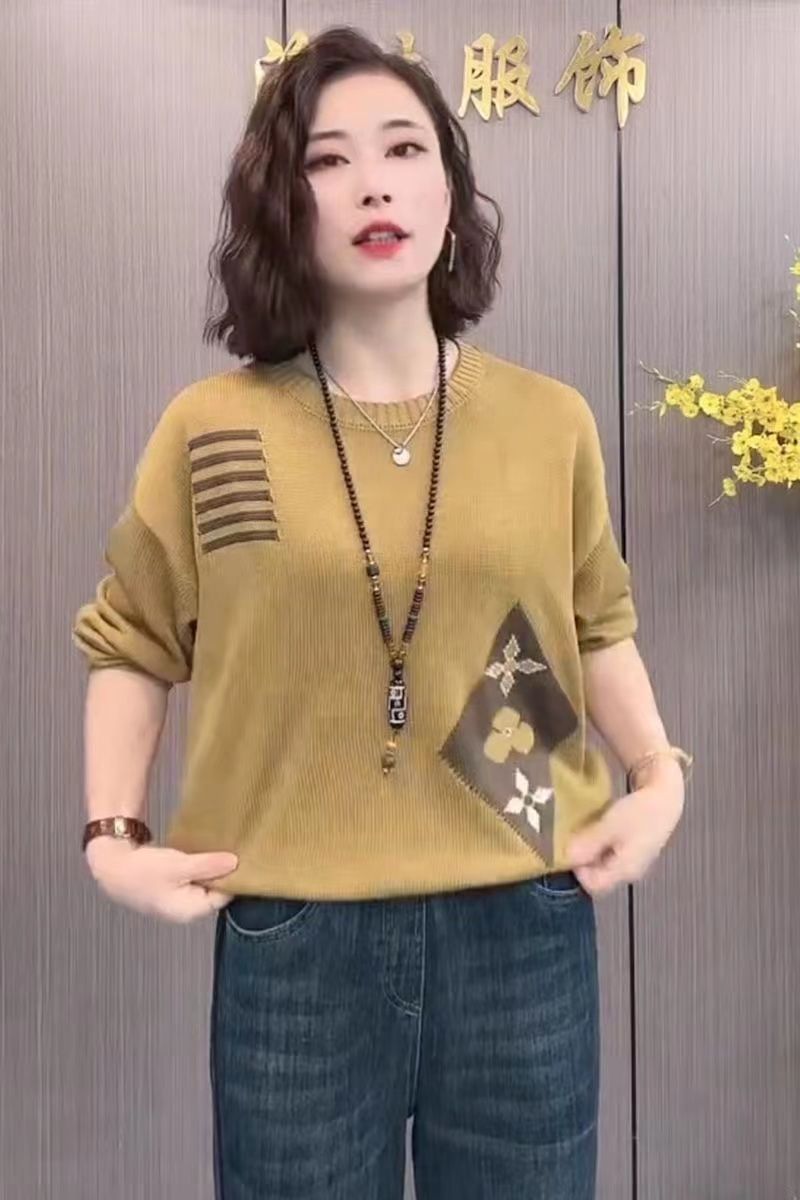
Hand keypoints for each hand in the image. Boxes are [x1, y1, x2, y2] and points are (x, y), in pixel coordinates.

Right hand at [85, 838, 238, 923]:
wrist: (111, 866)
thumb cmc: (142, 870)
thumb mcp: (179, 865)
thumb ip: (208, 866)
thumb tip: (235, 863)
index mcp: (189, 911)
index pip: (223, 897)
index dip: (232, 878)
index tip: (241, 858)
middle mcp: (185, 910)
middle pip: (214, 892)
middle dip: (221, 873)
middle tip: (232, 851)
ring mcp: (177, 900)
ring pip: (203, 884)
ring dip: (209, 868)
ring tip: (217, 850)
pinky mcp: (171, 888)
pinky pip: (192, 879)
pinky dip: (198, 867)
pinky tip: (201, 854)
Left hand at [565, 759, 684, 895]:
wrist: (665, 798)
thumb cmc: (638, 812)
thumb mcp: (609, 826)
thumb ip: (588, 844)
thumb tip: (565, 859)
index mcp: (624, 871)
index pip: (593, 886)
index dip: (578, 870)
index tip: (571, 849)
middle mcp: (629, 873)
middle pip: (598, 877)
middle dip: (583, 861)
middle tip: (574, 839)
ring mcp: (633, 863)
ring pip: (603, 866)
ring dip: (591, 852)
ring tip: (585, 832)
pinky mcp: (635, 852)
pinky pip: (611, 856)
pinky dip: (601, 846)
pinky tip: (599, 830)